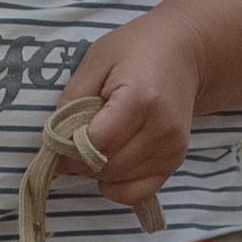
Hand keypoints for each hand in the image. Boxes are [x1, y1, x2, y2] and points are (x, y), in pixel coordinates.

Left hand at [53, 13, 199, 215]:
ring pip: (118, 181)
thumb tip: (57, 140)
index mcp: (141, 99)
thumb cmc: (136, 50)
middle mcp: (161, 129)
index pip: (96, 143)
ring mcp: (172, 148)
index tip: (56, 141)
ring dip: (96, 171)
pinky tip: (111, 163)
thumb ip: (73, 100)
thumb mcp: (96, 61)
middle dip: (79, 161)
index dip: (69, 149)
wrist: (185, 53)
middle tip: (72, 142)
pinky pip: (137, 192)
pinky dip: (116, 185)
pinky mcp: (175, 161)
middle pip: (106, 166)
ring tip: (94, 144)